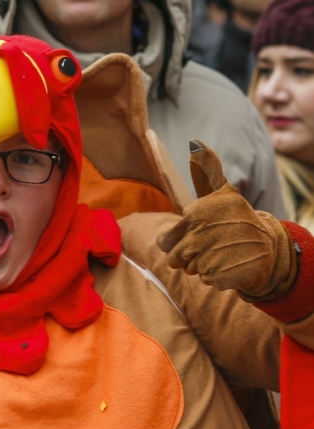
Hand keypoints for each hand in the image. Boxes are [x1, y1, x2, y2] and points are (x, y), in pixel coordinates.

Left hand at [156, 140, 296, 301]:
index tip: (196, 235)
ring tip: (223, 253)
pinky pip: (208, 281)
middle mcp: (200, 234)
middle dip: (189, 257)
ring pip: (191, 271)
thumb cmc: (238, 218)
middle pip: (174, 260)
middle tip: (210, 247)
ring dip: (203, 267)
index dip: (178, 242)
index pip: (165, 241)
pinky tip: (231, 265)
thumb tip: (195, 142)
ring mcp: (210, 256)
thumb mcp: (222, 193)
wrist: (269, 245)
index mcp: (195, 214)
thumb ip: (206, 172)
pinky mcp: (222, 276)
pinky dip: (217, 277)